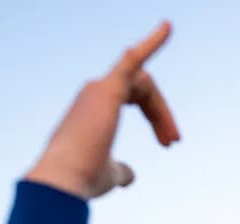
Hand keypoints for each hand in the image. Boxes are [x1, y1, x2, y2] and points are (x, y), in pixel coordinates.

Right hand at [26, 22, 180, 199]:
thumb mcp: (108, 174)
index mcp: (95, 106)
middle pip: (144, 90)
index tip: (170, 144)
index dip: (157, 118)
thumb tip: (130, 175)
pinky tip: (168, 27)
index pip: (136, 97)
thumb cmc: (83, 179)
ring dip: (163, 112)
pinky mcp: (108, 89)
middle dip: (162, 115)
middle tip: (174, 142)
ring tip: (173, 138)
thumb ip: (120, 170)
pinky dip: (152, 42)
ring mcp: (100, 88)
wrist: (65, 180)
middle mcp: (94, 91)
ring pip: (146, 85)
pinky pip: (132, 59)